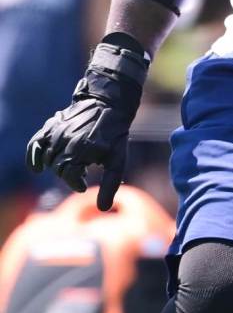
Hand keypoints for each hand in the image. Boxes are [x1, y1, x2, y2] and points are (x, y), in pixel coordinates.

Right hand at [26, 43, 146, 210]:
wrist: (111, 103)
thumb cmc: (116, 134)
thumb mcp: (118, 160)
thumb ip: (110, 184)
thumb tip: (102, 209)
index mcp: (82, 150)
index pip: (70, 177)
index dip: (77, 183)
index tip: (84, 184)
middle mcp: (66, 141)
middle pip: (59, 169)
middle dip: (69, 173)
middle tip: (83, 169)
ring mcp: (57, 132)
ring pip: (48, 159)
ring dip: (57, 164)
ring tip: (72, 161)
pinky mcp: (51, 126)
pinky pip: (35, 144)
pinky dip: (33, 155)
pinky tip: (37, 167)